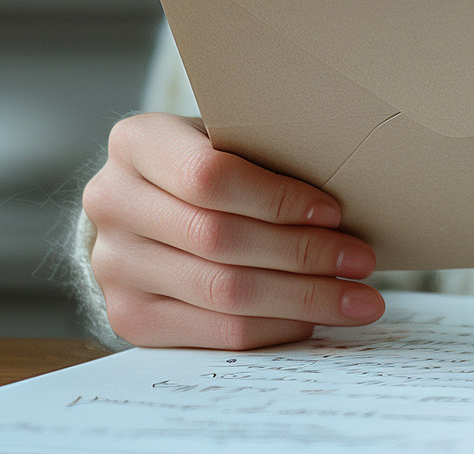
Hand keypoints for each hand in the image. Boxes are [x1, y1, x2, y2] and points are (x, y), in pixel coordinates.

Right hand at [81, 112, 383, 348]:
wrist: (144, 210)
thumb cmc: (207, 166)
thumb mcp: (226, 140)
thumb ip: (263, 155)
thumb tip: (346, 196)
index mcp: (136, 143)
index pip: (209, 177)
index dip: (277, 199)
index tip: (334, 213)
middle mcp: (112, 202)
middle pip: (219, 240)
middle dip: (302, 253)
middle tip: (361, 261)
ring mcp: (114, 266)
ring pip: (223, 292)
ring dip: (302, 298)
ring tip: (357, 299)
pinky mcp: (130, 317)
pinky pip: (216, 333)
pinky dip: (275, 327)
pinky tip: (313, 319)